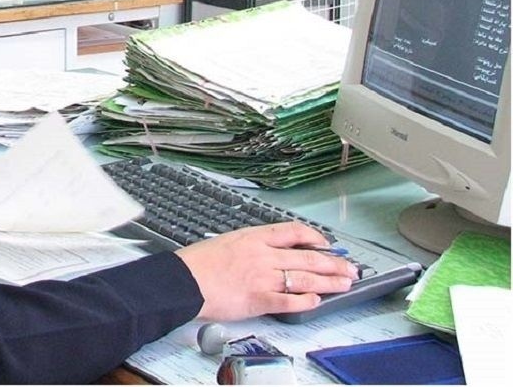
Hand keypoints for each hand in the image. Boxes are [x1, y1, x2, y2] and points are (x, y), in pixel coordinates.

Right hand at [176, 222, 357, 320]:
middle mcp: (262, 255)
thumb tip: (272, 251)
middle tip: (349, 267)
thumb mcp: (227, 240)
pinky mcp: (259, 300)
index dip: (315, 237)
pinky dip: (306, 301)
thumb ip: (252, 245)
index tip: (326, 243)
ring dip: (329, 282)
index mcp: (253, 237)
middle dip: (333, 262)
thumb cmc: (198, 263)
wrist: (184, 281)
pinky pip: (290, 301)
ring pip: (305, 278)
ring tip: (344, 284)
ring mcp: (263, 278)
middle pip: (307, 256)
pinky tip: (317, 300)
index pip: (293, 231)